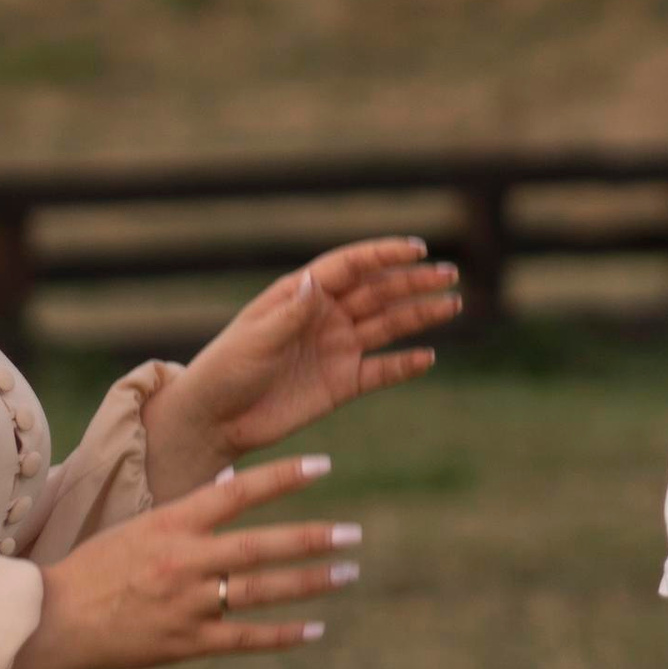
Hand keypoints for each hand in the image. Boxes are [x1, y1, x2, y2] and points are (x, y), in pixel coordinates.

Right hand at [4, 453, 357, 668]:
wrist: (58, 619)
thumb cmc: (99, 565)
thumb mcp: (143, 524)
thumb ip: (190, 509)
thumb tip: (230, 482)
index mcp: (174, 522)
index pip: (240, 491)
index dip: (284, 477)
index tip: (325, 466)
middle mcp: (187, 560)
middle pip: (262, 546)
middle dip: (312, 539)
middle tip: (354, 534)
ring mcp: (189, 604)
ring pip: (262, 591)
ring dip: (309, 583)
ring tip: (346, 573)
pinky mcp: (187, 643)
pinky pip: (245, 638)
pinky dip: (283, 635)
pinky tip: (314, 629)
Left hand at [143, 239, 461, 496]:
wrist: (214, 420)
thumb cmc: (226, 369)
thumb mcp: (256, 338)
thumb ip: (291, 314)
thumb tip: (316, 282)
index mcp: (303, 294)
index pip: (351, 266)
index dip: (384, 255)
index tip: (417, 248)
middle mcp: (326, 316)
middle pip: (378, 292)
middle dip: (414, 282)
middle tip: (449, 275)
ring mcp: (336, 349)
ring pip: (387, 326)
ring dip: (419, 315)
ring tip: (453, 305)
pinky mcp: (340, 385)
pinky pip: (380, 370)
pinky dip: (404, 364)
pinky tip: (428, 356)